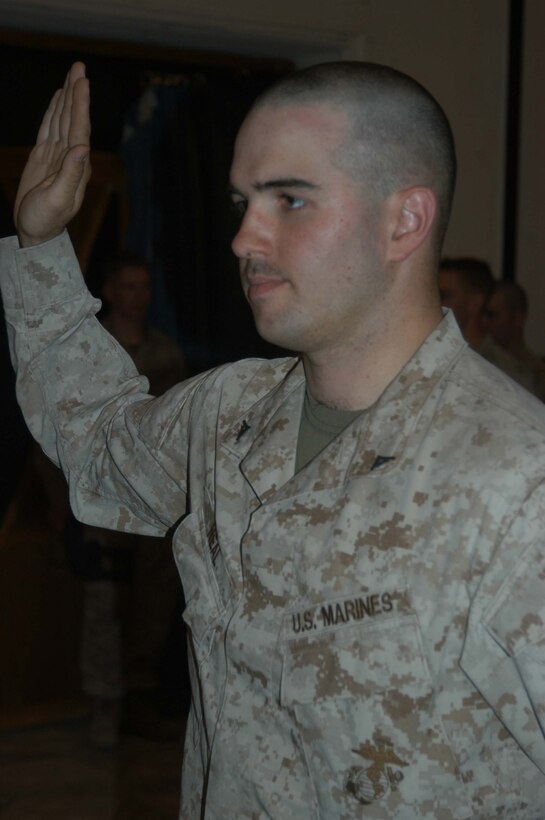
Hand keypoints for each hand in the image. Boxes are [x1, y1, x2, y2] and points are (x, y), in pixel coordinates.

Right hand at [14, 62, 90, 246]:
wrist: (35, 232)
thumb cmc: (46, 220)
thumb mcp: (57, 199)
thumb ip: (70, 174)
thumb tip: (83, 149)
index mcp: (77, 165)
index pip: (79, 129)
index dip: (80, 105)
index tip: (82, 82)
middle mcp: (71, 158)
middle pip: (73, 119)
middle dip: (76, 92)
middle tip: (79, 66)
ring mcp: (57, 156)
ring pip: (62, 119)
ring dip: (67, 97)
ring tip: (72, 74)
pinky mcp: (44, 158)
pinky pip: (50, 128)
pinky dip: (54, 111)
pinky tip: (59, 98)